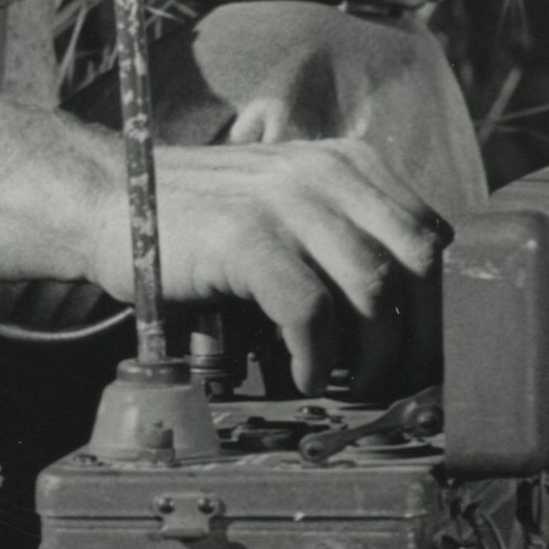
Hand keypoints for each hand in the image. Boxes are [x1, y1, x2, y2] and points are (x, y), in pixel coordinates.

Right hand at [97, 135, 449, 401]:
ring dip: (372, 355)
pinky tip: (305, 376)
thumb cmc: (197, 221)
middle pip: (419, 263)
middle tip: (396, 380)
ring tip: (349, 384)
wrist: (107, 199)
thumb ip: (341, 236)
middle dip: (419, 336)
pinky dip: (318, 357)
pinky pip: (311, 311)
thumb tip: (404, 316)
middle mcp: (326, 172)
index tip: (424, 352)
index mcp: (348, 164)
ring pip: (373, 289)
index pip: (434, 236)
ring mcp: (285, 201)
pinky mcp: (245, 237)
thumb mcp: (285, 209)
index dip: (440, 305)